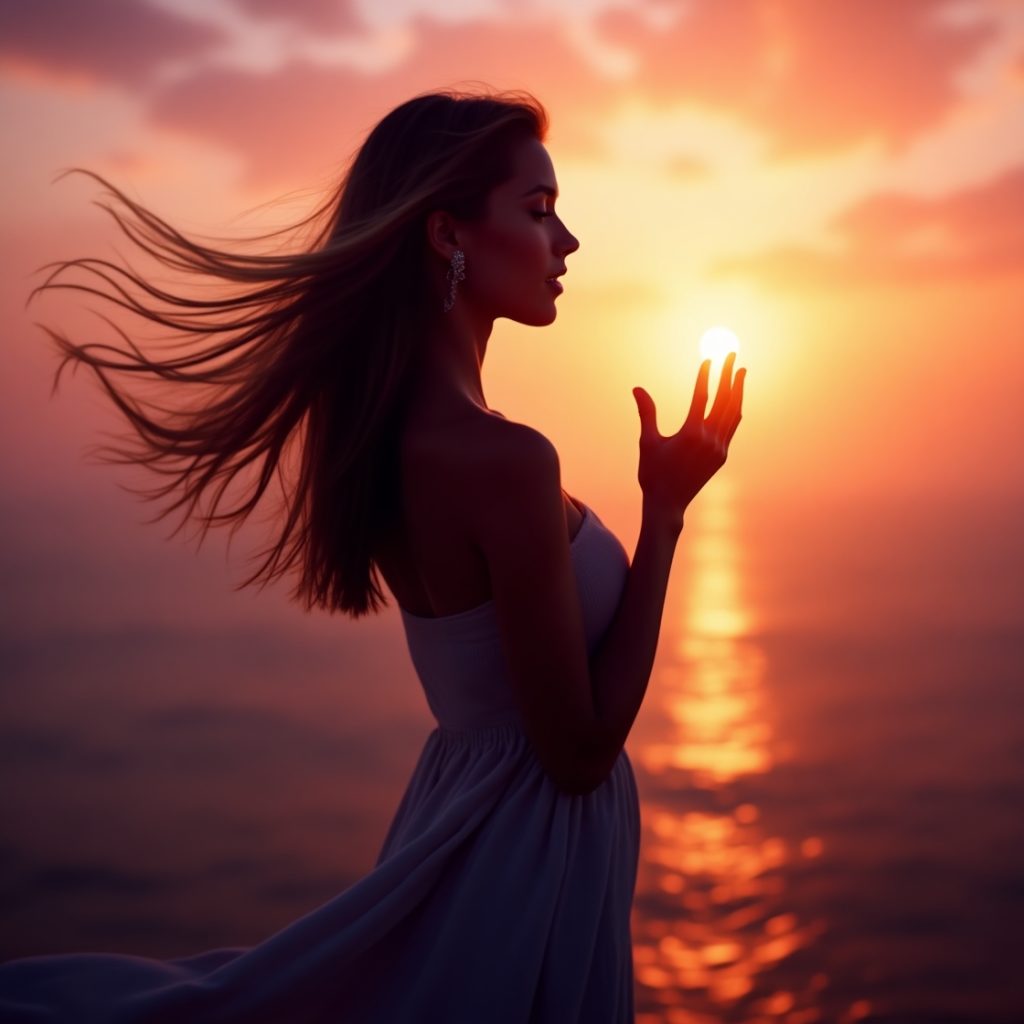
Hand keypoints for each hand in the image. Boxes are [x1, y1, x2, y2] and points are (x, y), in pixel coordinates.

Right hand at [632, 353, 745, 524]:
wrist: (667, 505)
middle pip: (724, 400)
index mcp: (691, 434)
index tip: (708, 358)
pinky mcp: (722, 456)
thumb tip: (637, 388)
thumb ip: (647, 413)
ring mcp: (719, 449)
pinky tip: (735, 399)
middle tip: (731, 354)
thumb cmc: (653, 473)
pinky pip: (732, 427)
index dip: (705, 376)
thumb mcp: (647, 441)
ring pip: (733, 413)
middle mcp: (710, 440)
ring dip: (737, 390)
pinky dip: (734, 410)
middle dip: (728, 375)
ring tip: (740, 371)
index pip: (702, 397)